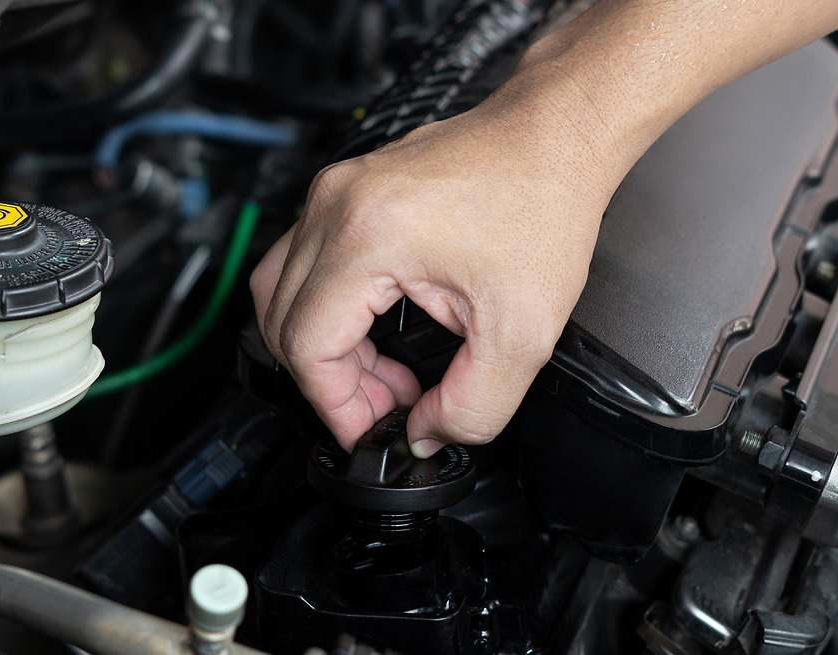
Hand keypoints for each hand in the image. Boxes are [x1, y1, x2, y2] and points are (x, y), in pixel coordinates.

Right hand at [250, 96, 620, 456]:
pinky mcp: (347, 187)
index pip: (307, 345)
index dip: (336, 405)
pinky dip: (328, 306)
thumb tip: (425, 433)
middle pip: (280, 319)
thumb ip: (472, 407)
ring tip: (384, 370)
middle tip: (387, 403)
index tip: (371, 429)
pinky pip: (305, 259)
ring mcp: (336, 190)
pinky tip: (379, 326)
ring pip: (281, 288)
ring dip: (322, 343)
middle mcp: (336, 205)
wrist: (557, 136)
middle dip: (331, 379)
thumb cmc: (544, 205)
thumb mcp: (522, 334)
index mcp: (368, 237)